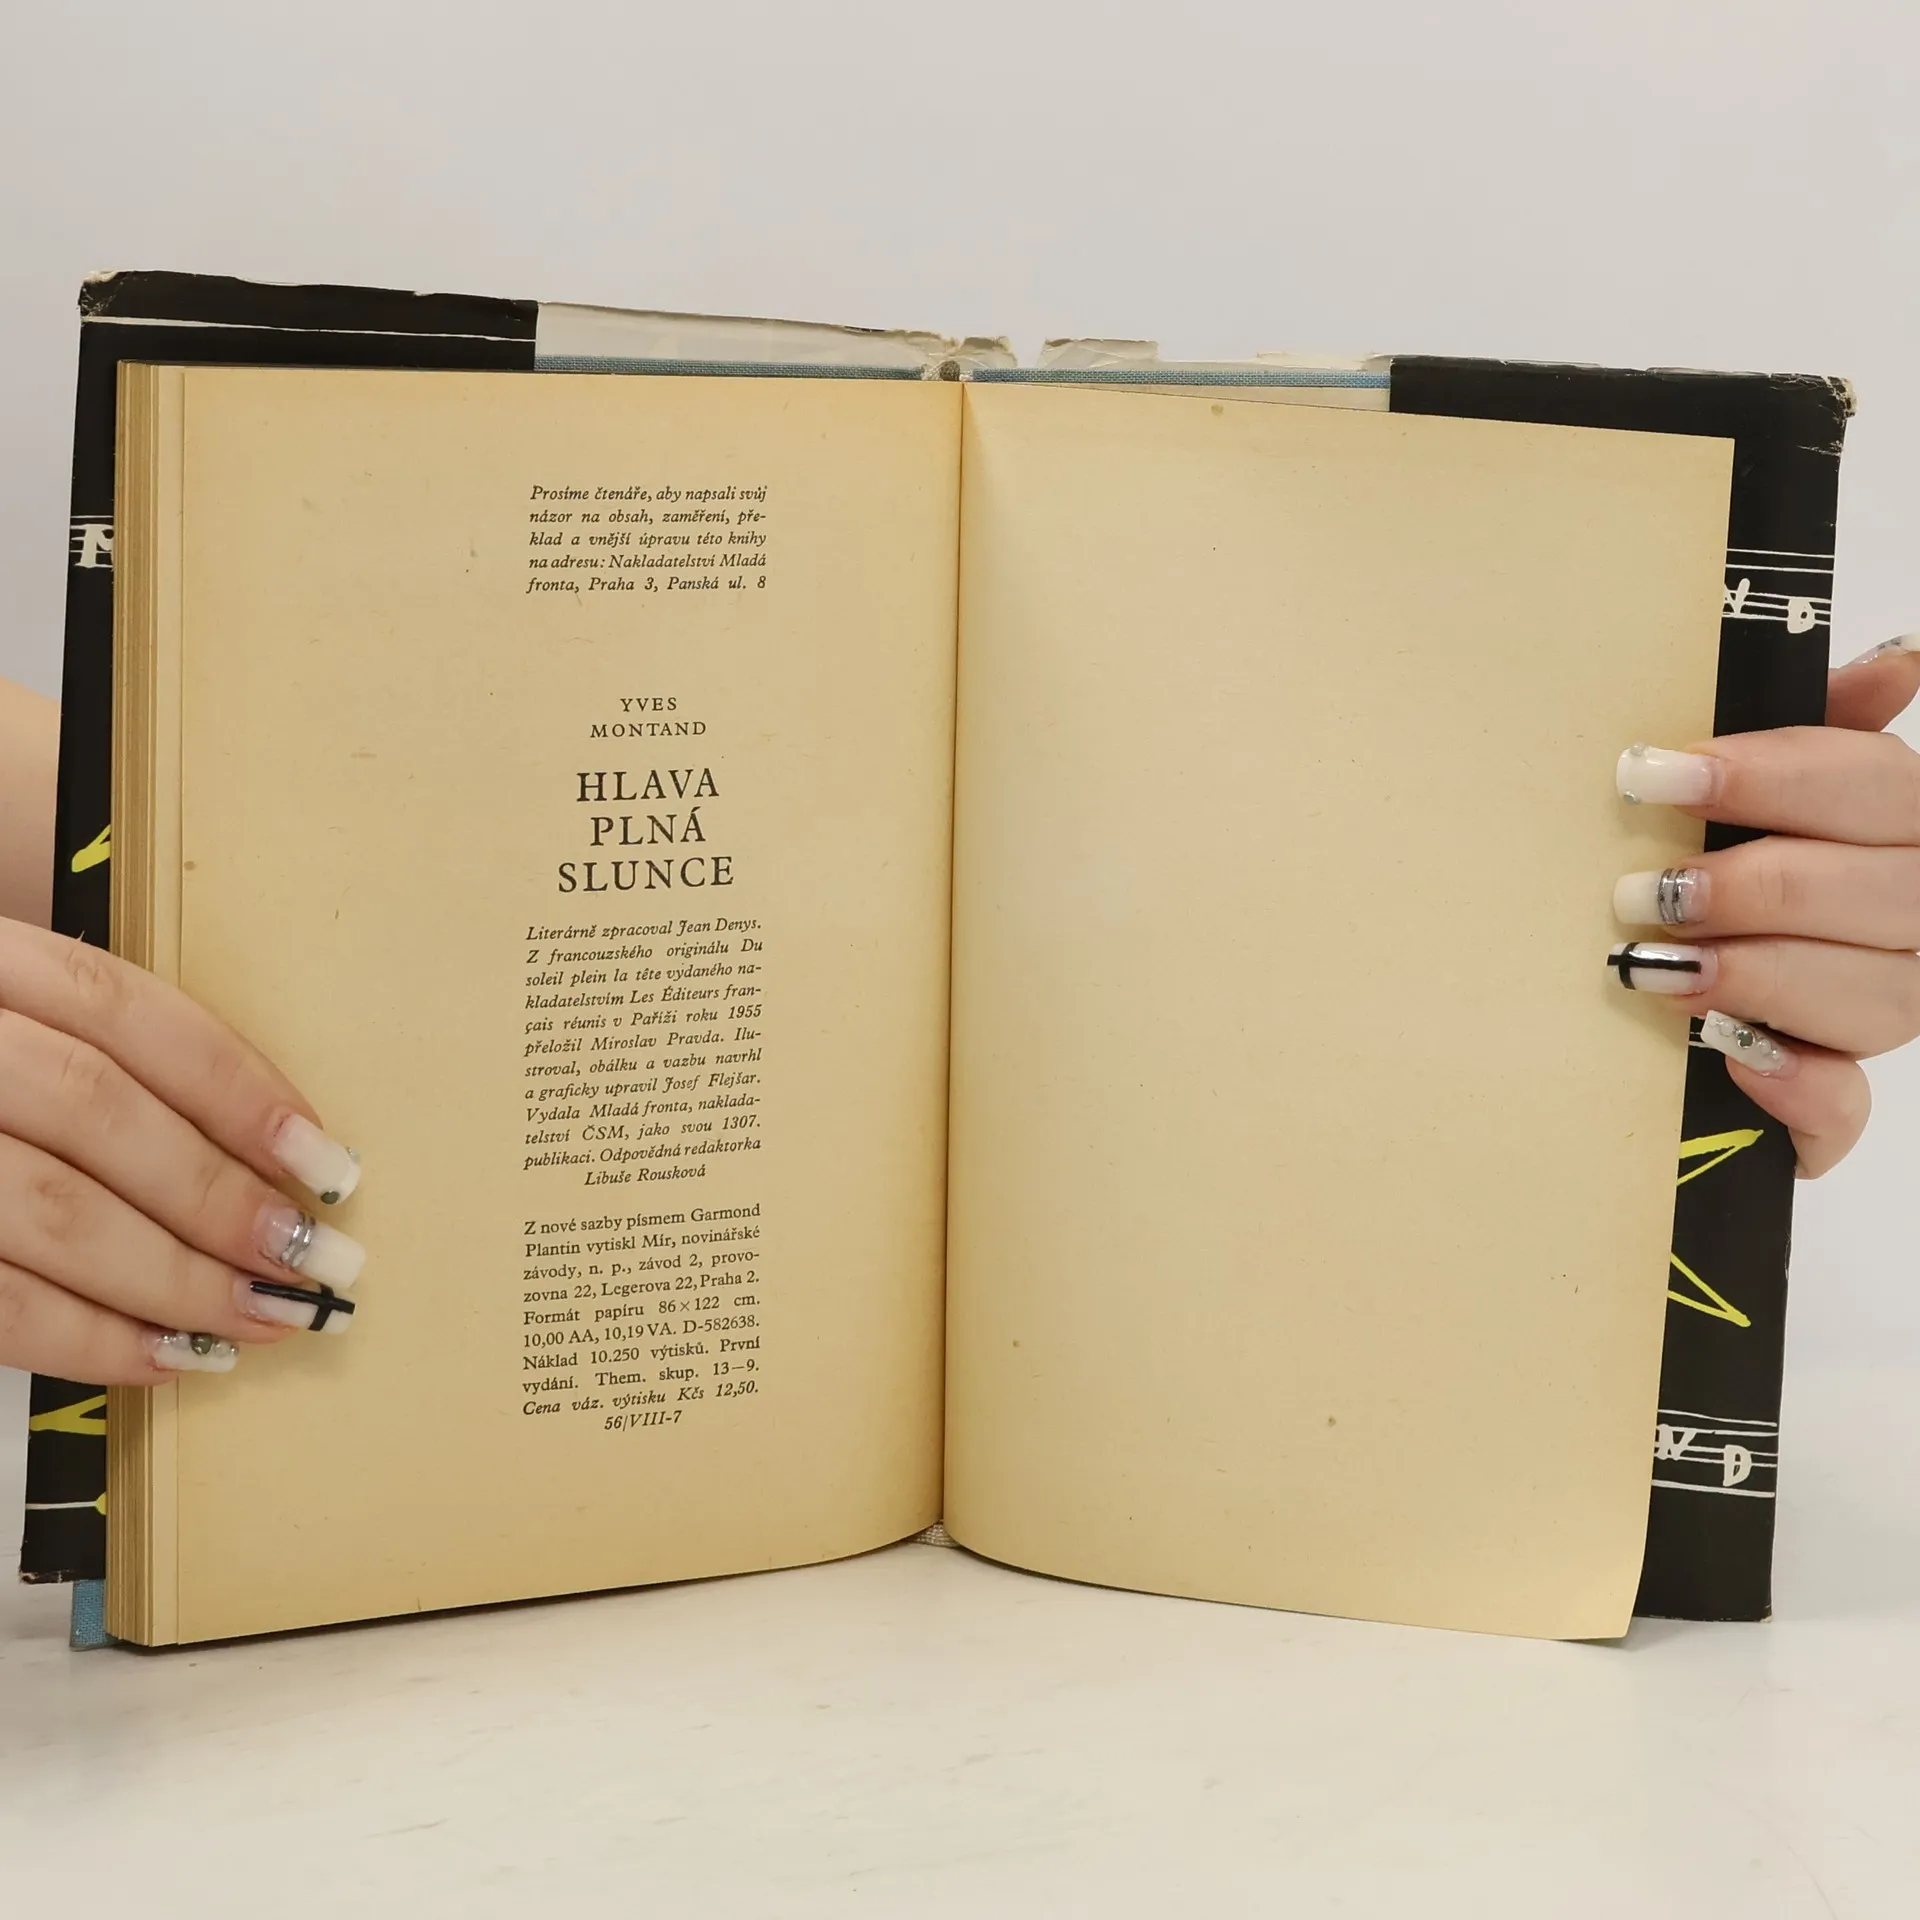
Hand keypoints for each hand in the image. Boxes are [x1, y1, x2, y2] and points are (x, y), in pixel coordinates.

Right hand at [0, 917, 364, 1383]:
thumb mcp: (14, 1022)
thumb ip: (97, 1055)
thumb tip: (271, 1148)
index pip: (124, 1011)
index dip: (238, 1089)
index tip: (327, 1162)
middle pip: (97, 1112)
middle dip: (220, 1198)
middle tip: (313, 1263)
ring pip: (50, 1211)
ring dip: (174, 1278)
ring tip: (260, 1320)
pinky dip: (88, 1339)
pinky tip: (167, 1359)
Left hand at [1609, 635, 1919, 1176]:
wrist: (1648, 1014)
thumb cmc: (1713, 877)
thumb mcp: (1749, 798)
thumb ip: (1816, 730)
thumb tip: (1898, 661)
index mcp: (1897, 833)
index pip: (1879, 787)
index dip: (1770, 776)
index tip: (1654, 774)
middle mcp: (1911, 924)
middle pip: (1887, 895)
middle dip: (1757, 886)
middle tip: (1646, 888)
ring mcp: (1882, 1015)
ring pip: (1879, 998)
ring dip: (1760, 975)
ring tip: (1654, 964)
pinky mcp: (1826, 1110)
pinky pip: (1844, 1107)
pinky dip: (1793, 1083)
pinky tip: (1731, 1053)